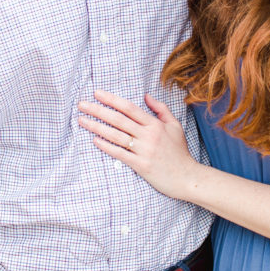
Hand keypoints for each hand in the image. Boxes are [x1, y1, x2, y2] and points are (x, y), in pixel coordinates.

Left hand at [78, 89, 199, 199]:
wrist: (187, 177)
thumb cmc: (180, 152)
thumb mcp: (175, 126)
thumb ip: (161, 109)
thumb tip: (146, 95)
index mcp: (155, 124)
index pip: (129, 108)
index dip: (112, 99)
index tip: (97, 93)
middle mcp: (148, 135)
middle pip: (118, 119)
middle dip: (98, 110)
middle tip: (82, 104)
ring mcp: (144, 151)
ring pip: (116, 135)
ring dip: (97, 127)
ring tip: (82, 120)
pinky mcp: (141, 165)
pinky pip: (120, 154)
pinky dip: (106, 146)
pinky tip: (95, 140)